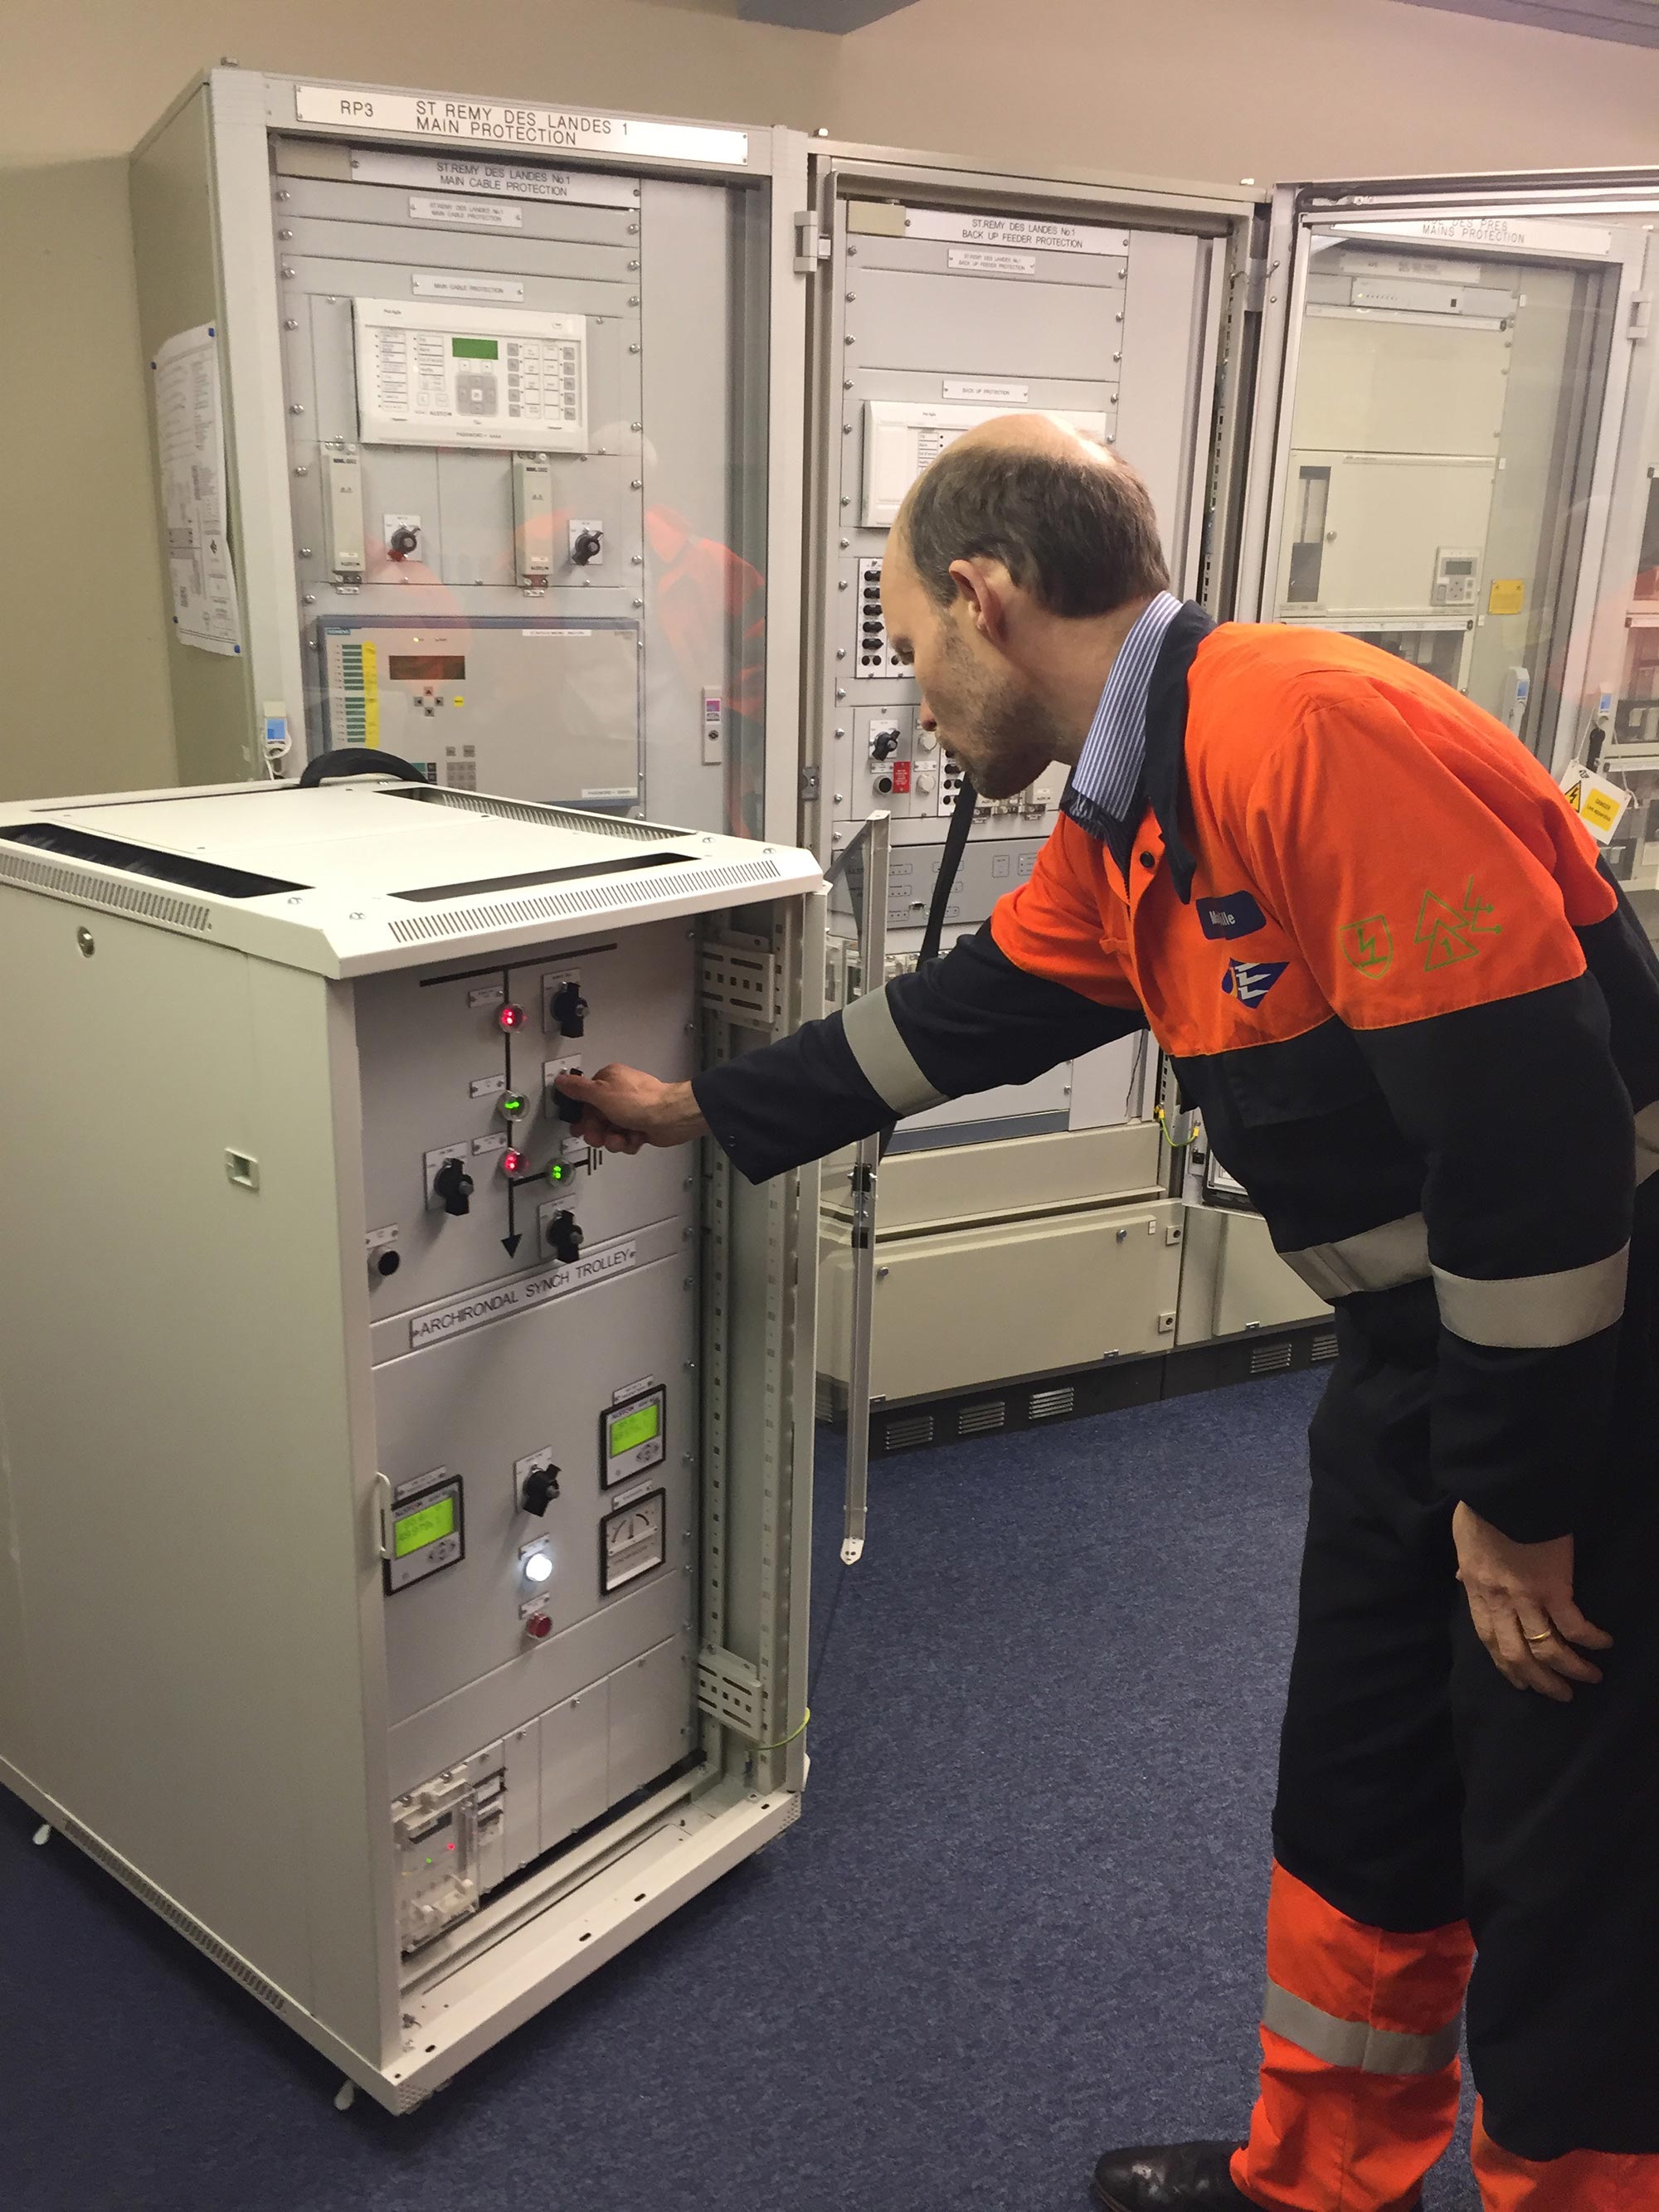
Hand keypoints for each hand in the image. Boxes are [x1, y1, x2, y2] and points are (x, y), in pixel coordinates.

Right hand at [553, 1065, 707, 1153]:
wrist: (671, 1118)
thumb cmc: (641, 1102)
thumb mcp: (601, 1094)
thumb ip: (579, 1089)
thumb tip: (561, 1080)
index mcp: (609, 1080)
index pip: (585, 1099)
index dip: (582, 1116)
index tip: (580, 1126)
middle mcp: (620, 1094)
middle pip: (597, 1118)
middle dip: (598, 1132)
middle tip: (599, 1136)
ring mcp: (631, 1111)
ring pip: (610, 1131)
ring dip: (613, 1140)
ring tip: (621, 1138)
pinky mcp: (640, 1127)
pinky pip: (625, 1139)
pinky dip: (628, 1143)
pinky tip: (634, 1139)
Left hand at [1453, 1502, 1611, 1702]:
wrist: (1504, 1491)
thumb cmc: (1483, 1510)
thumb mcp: (1463, 1541)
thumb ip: (1467, 1565)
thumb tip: (1462, 1577)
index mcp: (1477, 1590)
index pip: (1488, 1639)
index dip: (1505, 1665)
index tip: (1520, 1681)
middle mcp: (1499, 1601)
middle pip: (1517, 1655)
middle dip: (1539, 1681)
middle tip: (1560, 1694)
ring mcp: (1526, 1597)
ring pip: (1547, 1649)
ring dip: (1571, 1669)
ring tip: (1590, 1678)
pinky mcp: (1554, 1587)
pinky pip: (1573, 1625)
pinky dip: (1590, 1639)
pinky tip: (1604, 1644)